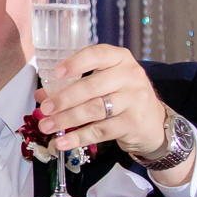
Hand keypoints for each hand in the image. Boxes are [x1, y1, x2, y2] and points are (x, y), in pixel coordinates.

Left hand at [36, 43, 165, 158]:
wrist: (154, 122)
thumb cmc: (123, 96)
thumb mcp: (104, 82)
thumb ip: (75, 84)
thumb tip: (42, 95)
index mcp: (120, 59)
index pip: (97, 55)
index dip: (75, 63)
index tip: (56, 73)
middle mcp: (130, 76)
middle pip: (91, 87)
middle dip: (64, 99)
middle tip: (45, 108)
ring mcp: (134, 100)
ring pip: (93, 110)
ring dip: (66, 119)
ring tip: (46, 126)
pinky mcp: (133, 123)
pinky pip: (100, 131)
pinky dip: (78, 137)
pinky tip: (62, 141)